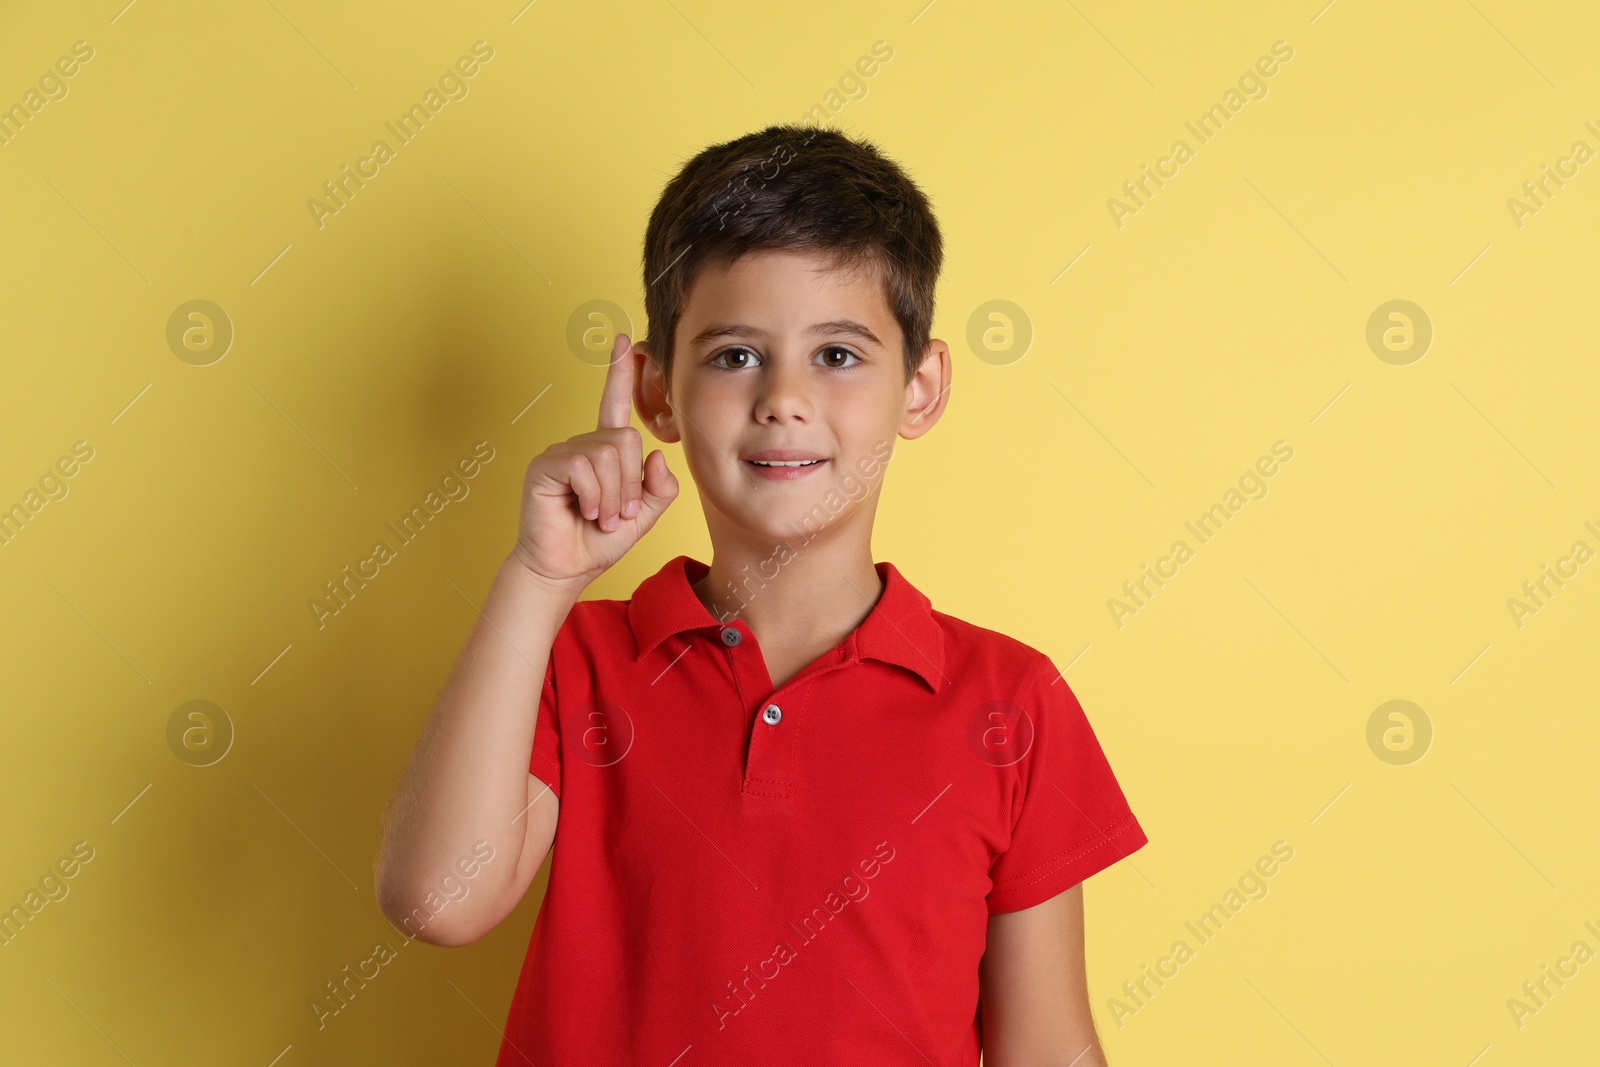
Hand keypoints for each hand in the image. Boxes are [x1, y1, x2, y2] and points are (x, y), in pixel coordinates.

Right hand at [509, 333, 678, 591]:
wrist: (565, 569)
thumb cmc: (598, 542)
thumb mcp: (644, 515)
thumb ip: (659, 487)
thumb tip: (656, 455)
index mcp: (605, 452)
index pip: (613, 405)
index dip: (619, 373)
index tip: (623, 340)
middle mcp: (582, 445)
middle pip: (626, 439)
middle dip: (630, 484)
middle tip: (617, 514)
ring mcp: (561, 453)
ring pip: (608, 454)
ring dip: (614, 495)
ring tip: (601, 517)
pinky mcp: (545, 465)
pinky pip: (584, 466)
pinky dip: (595, 495)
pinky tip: (585, 511)